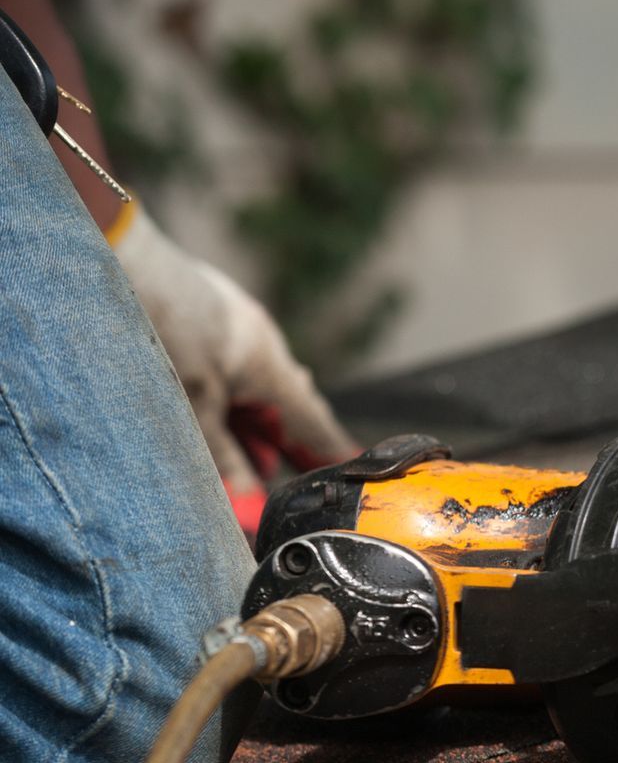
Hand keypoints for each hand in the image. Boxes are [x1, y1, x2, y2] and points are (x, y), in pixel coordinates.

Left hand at [111, 203, 356, 533]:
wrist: (120, 255)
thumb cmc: (161, 326)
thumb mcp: (192, 405)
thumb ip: (223, 458)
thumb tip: (249, 507)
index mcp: (271, 368)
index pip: (314, 423)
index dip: (332, 451)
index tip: (352, 470)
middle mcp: (264, 344)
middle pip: (288, 403)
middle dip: (288, 439)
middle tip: (290, 470)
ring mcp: (238, 325)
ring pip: (258, 383)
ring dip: (252, 418)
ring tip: (240, 446)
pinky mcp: (211, 313)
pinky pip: (236, 363)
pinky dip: (232, 391)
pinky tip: (211, 400)